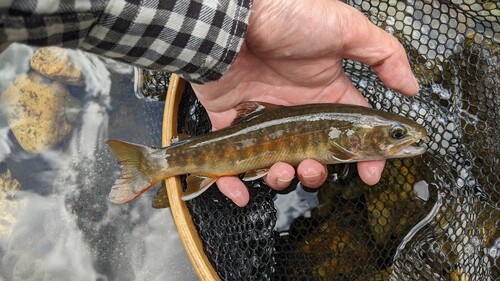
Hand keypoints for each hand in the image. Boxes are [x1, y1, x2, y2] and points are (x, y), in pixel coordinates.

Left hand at [191, 0, 418, 206]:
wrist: (235, 18)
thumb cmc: (290, 18)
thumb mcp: (347, 29)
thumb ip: (384, 55)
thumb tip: (413, 86)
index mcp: (325, 94)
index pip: (351, 133)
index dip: (364, 157)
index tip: (371, 174)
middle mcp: (297, 111)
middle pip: (314, 156)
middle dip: (318, 173)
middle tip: (314, 169)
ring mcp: (264, 120)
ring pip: (278, 164)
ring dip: (283, 179)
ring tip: (283, 170)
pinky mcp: (232, 124)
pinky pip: (232, 162)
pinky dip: (234, 184)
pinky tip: (242, 192)